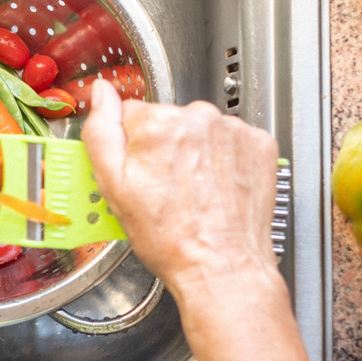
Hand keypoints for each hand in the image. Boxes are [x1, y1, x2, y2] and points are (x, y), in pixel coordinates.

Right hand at [81, 80, 280, 296]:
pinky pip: (231, 140)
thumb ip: (101, 130)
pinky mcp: (260, 144)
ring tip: (195, 192)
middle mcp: (199, 117)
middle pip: (169, 120)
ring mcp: (234, 130)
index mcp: (158, 123)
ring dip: (196, 152)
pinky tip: (217, 187)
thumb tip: (102, 93)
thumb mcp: (113, 186)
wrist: (222, 267)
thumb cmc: (169, 237)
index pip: (132, 114)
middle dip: (165, 148)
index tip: (141, 173)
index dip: (132, 147)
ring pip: (200, 130)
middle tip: (167, 189)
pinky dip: (225, 158)